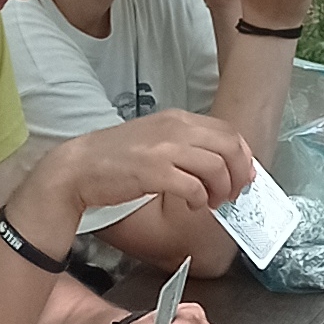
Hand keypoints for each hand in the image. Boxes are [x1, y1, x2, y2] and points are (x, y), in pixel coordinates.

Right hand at [54, 108, 254, 216]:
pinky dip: (200, 200)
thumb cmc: (115, 158)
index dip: (243, 156)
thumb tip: (218, 163)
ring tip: (212, 201)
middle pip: (230, 147)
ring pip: (216, 168)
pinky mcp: (154, 172)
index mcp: (177, 119)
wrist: (79, 167)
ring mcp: (164, 149)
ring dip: (221, 190)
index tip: (244, 174)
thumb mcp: (155, 138)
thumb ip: (185, 145)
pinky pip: (194, 187)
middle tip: (233, 193)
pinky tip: (192, 204)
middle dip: (239, 174)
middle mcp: (175, 129)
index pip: (228, 131)